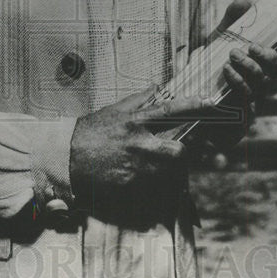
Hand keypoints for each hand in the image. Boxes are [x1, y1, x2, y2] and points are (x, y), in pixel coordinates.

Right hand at [69, 86, 220, 227]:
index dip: (194, 105)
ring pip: (167, 173)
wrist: (65, 157)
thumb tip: (156, 88)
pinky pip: (152, 189)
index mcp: (135, 121)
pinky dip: (154, 188)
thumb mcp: (113, 110)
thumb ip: (137, 100)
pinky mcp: (128, 186)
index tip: (211, 104)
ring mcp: (134, 166)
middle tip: (183, 155)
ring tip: (161, 171)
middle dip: (185, 154)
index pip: (170, 110)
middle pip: (178, 151)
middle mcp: (138, 143)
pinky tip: (146, 183)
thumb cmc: (90, 132)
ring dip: (170, 173)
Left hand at [218, 0, 276, 104]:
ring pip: (266, 81)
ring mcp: (259, 89)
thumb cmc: (220, 50)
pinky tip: (226, 68)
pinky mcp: (244, 101)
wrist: (199, 76)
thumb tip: (244, 1)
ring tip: (232, 53)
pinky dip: (237, 79)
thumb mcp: (225, 30)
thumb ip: (234, 15)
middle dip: (271, 57)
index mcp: (271, 53)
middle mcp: (270, 73)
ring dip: (250, 65)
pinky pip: (247, 93)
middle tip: (252, 47)